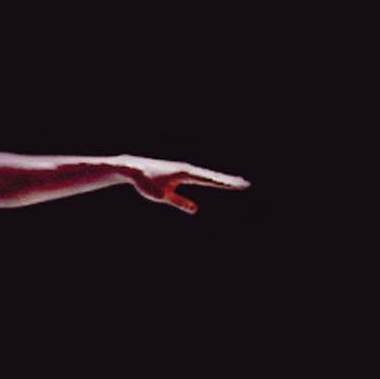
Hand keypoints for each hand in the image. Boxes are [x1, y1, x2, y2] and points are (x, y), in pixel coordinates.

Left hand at [120, 156, 249, 213]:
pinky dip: (210, 179)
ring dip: (221, 179)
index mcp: (184, 173)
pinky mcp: (179, 172)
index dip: (223, 183)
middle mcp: (187, 169)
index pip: (208, 180)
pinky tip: (215, 181)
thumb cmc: (145, 182)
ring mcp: (184, 169)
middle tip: (245, 183)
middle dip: (228, 180)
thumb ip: (177, 201)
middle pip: (211, 176)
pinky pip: (198, 176)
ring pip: (206, 175)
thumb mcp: (161, 195)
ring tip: (237, 182)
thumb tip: (194, 209)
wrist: (134, 169)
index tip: (237, 185)